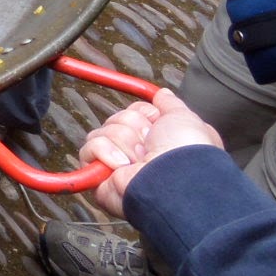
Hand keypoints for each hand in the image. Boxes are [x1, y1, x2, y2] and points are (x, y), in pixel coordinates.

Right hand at [80, 88, 223, 217]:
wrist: (175, 181)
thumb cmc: (185, 153)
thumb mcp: (184, 118)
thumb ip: (171, 105)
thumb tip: (162, 94)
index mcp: (156, 141)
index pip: (133, 112)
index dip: (143, 114)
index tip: (156, 124)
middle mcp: (137, 153)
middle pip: (117, 120)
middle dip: (132, 128)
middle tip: (148, 145)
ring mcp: (116, 166)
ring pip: (102, 132)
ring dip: (122, 142)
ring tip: (137, 159)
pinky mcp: (99, 177)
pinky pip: (89, 148)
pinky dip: (105, 152)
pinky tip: (122, 165)